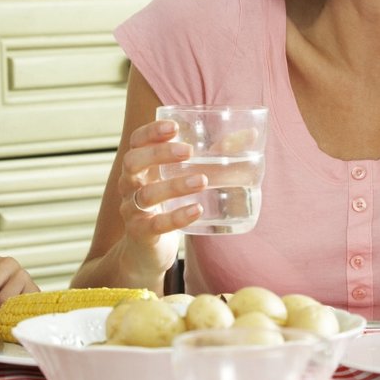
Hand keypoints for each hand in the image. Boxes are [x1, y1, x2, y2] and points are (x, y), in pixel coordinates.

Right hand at [117, 118, 198, 266]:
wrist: (146, 253)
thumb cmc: (167, 206)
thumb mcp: (183, 179)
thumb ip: (212, 157)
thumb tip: (250, 135)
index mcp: (140, 166)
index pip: (136, 142)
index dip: (151, 132)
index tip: (174, 127)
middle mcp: (129, 185)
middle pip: (133, 162)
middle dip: (158, 153)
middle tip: (187, 151)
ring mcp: (132, 210)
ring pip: (146, 194)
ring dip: (174, 185)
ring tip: (202, 180)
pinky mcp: (141, 234)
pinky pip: (156, 224)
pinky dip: (176, 217)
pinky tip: (196, 210)